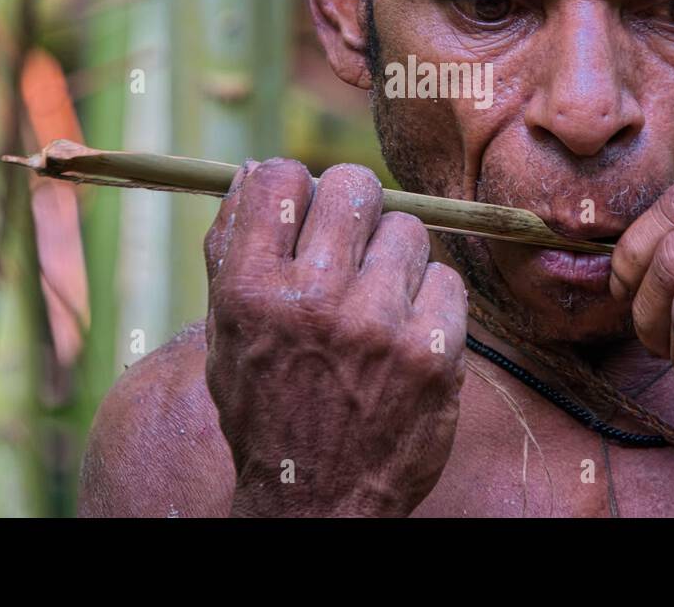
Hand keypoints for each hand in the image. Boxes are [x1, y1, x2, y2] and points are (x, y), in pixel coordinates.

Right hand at [204, 158, 466, 516]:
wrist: (316, 503)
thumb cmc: (266, 410)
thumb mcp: (225, 335)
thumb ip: (232, 251)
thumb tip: (253, 171)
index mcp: (251, 292)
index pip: (279, 177)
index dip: (294, 182)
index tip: (303, 204)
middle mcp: (313, 301)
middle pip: (354, 185)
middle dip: (355, 206)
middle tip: (352, 241)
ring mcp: (378, 326)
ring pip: (409, 229)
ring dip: (396, 257)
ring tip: (379, 299)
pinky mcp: (433, 353)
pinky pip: (448, 280)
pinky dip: (432, 301)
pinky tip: (408, 332)